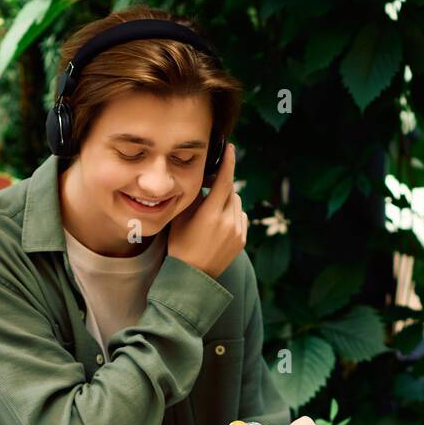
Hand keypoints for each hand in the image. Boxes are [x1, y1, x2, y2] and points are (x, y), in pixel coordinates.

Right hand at [167, 143, 246, 279]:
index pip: (224, 180)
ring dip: (226, 200)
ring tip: (211, 210)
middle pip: (230, 190)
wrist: (192, 277)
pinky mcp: (242, 239)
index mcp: (211, 214)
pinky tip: (218, 223)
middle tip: (208, 184)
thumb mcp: (181, 218)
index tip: (230, 147)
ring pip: (236, 203)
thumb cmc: (180, 246)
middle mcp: (228, 222)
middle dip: (221, 184)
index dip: (228, 161)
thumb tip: (204, 179)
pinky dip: (232, 213)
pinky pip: (240, 216)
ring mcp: (237, 231)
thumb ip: (195, 197)